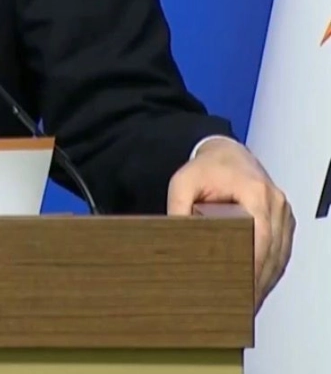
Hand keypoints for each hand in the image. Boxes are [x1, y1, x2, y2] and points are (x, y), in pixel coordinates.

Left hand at [167, 137, 293, 309]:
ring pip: (279, 256)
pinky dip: (269, 271)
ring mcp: (283, 213)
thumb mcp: (182, 184)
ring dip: (265, 280)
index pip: (259, 239)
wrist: (225, 154)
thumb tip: (178, 242)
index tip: (241, 290)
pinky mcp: (283, 222)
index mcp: (255, 192)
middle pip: (272, 252)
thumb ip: (179, 211)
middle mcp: (275, 203)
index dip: (252, 268)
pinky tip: (256, 288)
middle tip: (240, 306)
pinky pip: (280, 251)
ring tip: (246, 304)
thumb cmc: (204, 169)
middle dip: (257, 281)